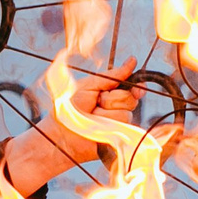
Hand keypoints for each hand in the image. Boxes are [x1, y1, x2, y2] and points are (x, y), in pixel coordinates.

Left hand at [2, 59, 143, 195]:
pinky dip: (109, 126)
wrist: (60, 133)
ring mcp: (117, 123)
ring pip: (126, 114)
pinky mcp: (116, 137)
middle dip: (112, 100)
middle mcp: (116, 107)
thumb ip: (111, 76)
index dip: (136, 86)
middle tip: (95, 103)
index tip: (137, 88)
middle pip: (130, 99)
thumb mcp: (89, 85)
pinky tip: (99, 127)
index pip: (132, 86)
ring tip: (92, 117)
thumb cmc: (69, 107)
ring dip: (106, 115)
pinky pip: (123, 129)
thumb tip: (132, 61)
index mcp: (110, 92)